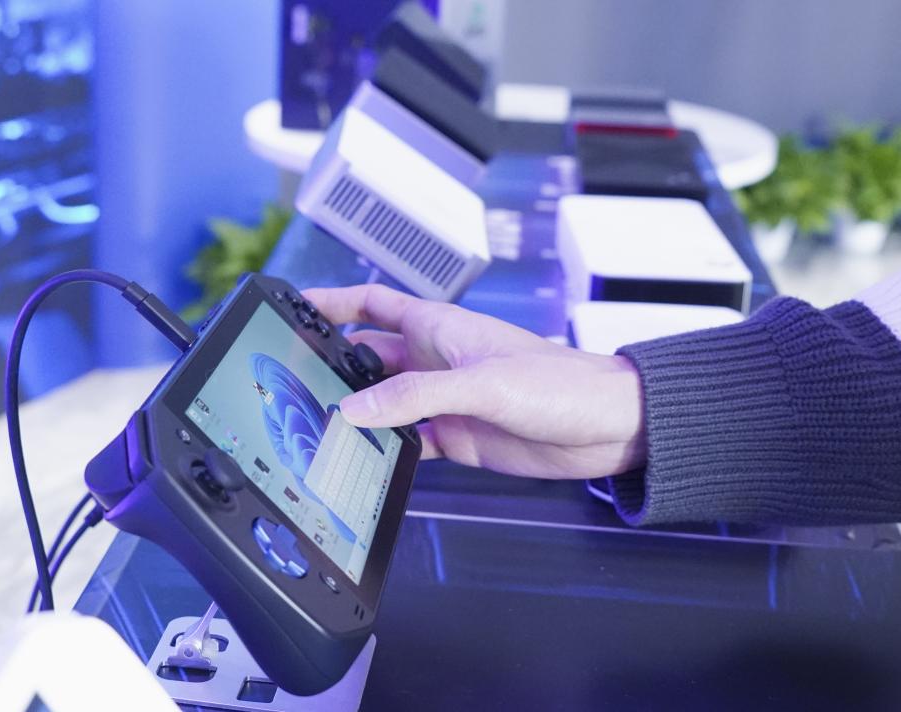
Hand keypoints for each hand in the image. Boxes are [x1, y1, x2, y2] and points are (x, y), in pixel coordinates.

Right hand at [302, 284, 646, 479]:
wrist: (608, 427)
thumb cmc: (562, 384)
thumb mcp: (483, 383)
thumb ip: (417, 395)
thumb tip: (356, 409)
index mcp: (440, 327)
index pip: (372, 304)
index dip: (332, 302)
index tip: (293, 306)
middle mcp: (435, 360)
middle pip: (368, 356)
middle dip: (334, 365)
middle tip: (294, 380)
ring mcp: (444, 399)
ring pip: (383, 402)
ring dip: (358, 412)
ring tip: (318, 424)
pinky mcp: (458, 436)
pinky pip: (408, 440)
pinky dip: (386, 448)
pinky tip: (366, 458)